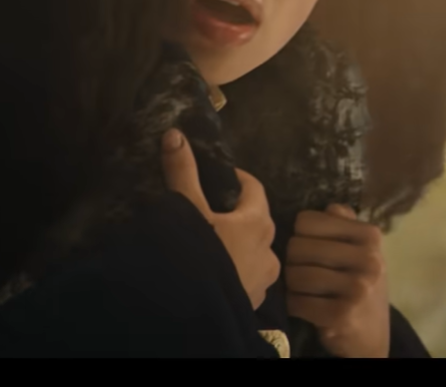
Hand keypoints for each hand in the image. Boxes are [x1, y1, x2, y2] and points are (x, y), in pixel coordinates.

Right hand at [161, 128, 279, 309]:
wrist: (192, 312)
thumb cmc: (195, 253)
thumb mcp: (186, 209)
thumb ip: (182, 171)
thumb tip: (176, 133)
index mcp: (258, 221)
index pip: (254, 188)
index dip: (237, 180)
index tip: (220, 178)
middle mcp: (270, 249)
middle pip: (256, 221)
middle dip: (237, 214)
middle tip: (211, 211)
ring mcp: (265, 279)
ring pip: (255, 252)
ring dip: (240, 245)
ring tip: (213, 246)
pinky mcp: (255, 303)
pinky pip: (249, 278)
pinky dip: (237, 271)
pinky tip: (216, 273)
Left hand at [285, 204, 389, 357]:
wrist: (372, 335)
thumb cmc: (360, 285)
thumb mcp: (362, 251)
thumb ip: (344, 224)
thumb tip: (328, 206)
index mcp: (370, 235)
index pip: (306, 221)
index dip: (300, 236)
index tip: (310, 250)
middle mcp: (368, 258)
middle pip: (296, 246)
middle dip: (292, 262)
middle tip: (302, 273)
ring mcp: (357, 287)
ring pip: (295, 274)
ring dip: (292, 285)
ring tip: (302, 290)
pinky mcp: (342, 314)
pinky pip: (297, 301)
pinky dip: (294, 305)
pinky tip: (303, 306)